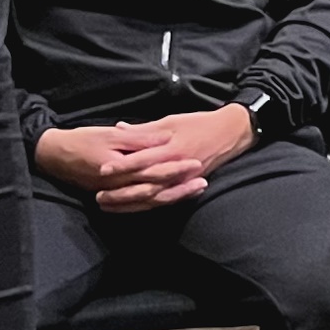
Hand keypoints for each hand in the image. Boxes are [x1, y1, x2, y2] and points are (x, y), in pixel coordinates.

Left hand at [45, 105, 254, 213]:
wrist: (231, 133)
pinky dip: (147, 204)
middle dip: (121, 193)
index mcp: (172, 148)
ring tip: (109, 206)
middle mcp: (177, 167)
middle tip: (99, 197)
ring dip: (130, 203)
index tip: (101, 171)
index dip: (121, 166)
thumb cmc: (199, 123)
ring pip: (153, 197)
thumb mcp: (170, 121)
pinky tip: (132, 208)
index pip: (141, 160)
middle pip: (145, 185)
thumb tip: (119, 128)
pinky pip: (165, 199)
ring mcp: (183, 179)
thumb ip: (144, 129)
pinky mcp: (188, 185)